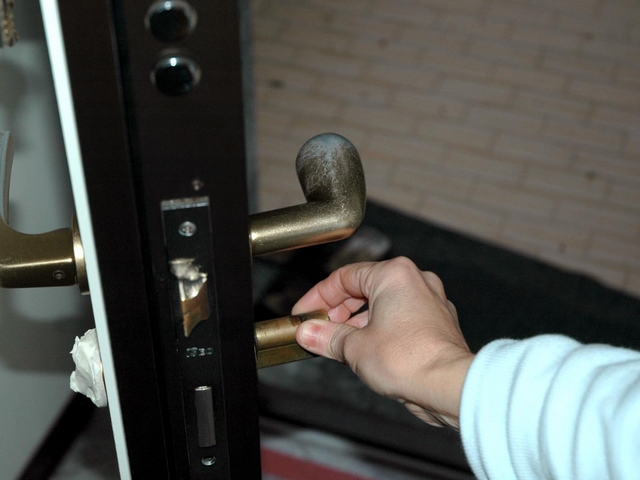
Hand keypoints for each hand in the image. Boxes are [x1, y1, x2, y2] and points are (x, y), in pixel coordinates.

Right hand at [293, 257, 474, 428]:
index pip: (344, 277)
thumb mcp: (354, 347)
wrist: (448, 386)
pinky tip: (365, 351)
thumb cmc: (409, 360)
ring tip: (336, 344)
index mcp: (394, 274)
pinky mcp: (438, 324)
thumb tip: (308, 333)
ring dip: (356, 324)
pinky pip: (400, 320)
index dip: (318, 297)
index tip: (304, 314)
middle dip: (337, 312)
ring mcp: (430, 302)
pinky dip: (379, 331)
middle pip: (363, 289)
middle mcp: (415, 281)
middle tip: (317, 330)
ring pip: (382, 306)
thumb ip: (327, 336)